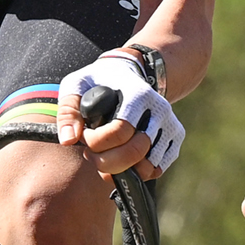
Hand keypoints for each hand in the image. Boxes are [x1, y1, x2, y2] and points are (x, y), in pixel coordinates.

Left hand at [56, 52, 184, 177]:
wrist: (131, 71)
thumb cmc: (99, 81)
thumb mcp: (76, 84)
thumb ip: (68, 111)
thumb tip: (69, 141)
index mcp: (137, 94)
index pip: (120, 131)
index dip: (97, 143)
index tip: (84, 138)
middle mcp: (159, 109)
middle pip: (136, 152)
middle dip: (106, 162)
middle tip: (91, 156)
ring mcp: (171, 124)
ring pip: (147, 166)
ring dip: (121, 170)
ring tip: (105, 157)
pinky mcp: (176, 137)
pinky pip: (157, 168)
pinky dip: (137, 173)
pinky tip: (121, 161)